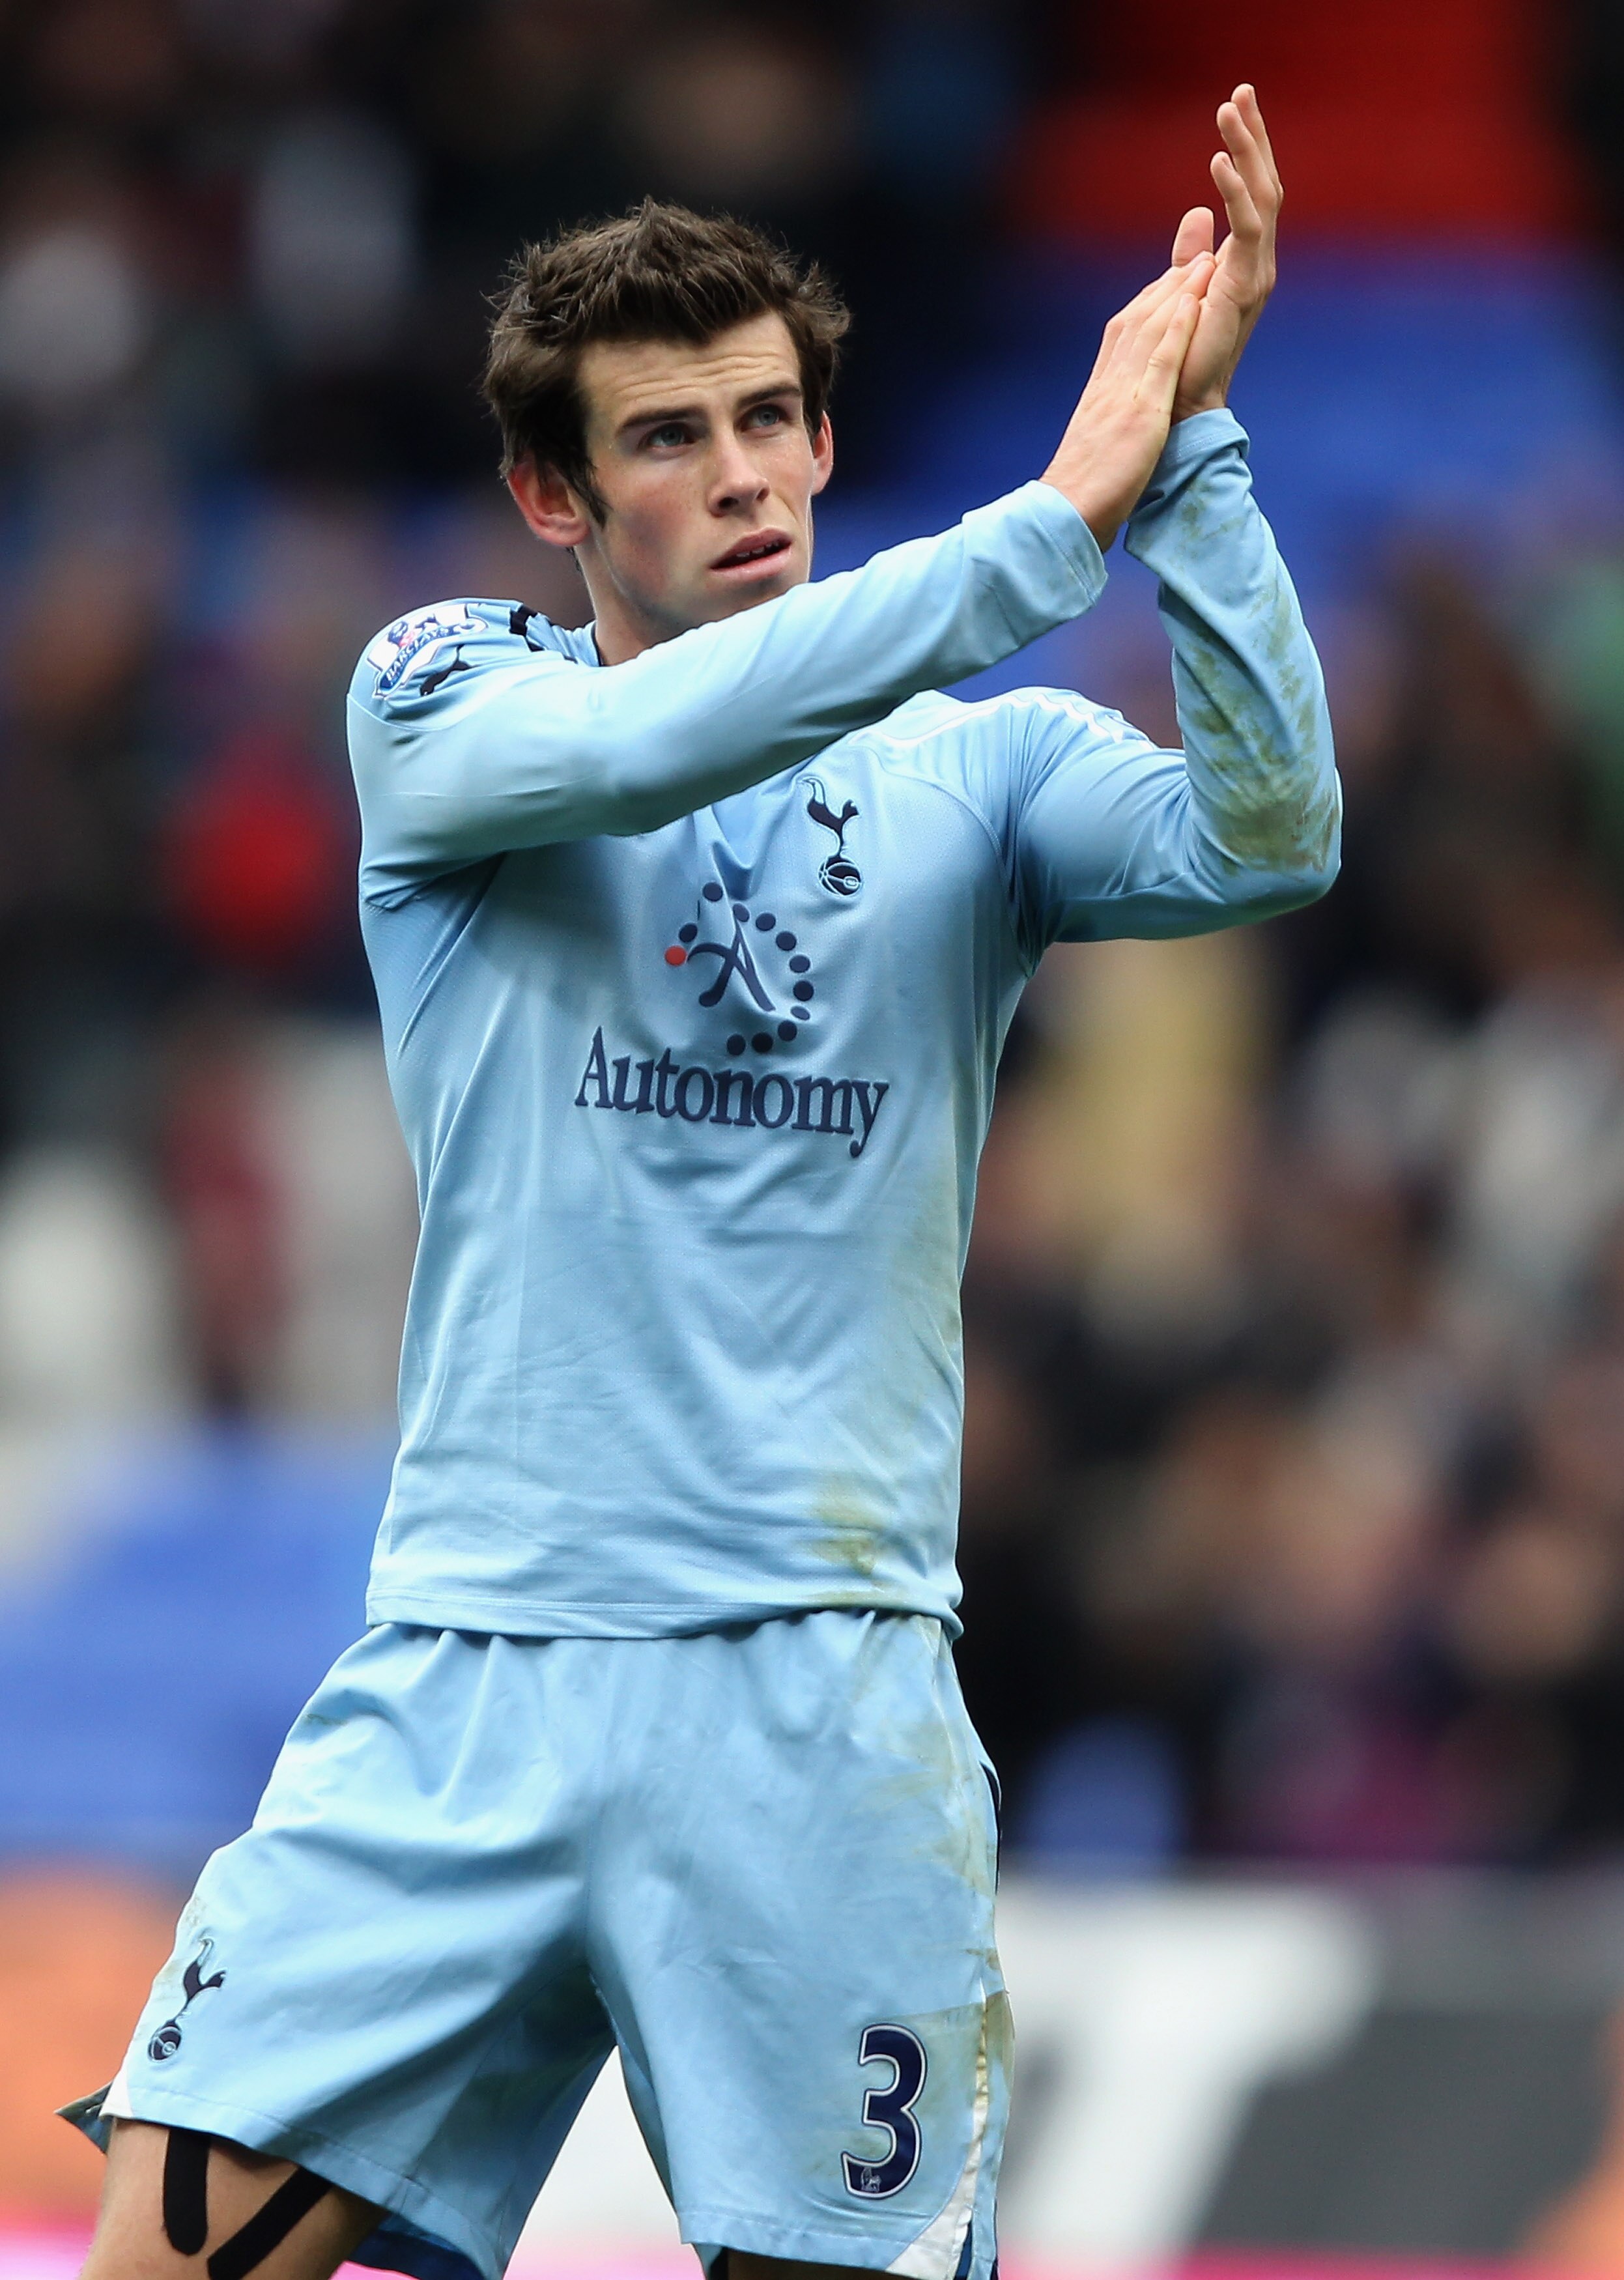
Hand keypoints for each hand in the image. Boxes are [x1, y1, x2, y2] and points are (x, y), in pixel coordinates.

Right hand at [1040, 252, 1214, 551]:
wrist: (1065, 516)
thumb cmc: (1081, 496)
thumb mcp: (1099, 452)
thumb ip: (1111, 428)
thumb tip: (1117, 428)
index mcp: (1101, 393)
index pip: (1126, 337)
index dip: (1151, 305)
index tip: (1173, 281)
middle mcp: (1109, 384)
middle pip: (1139, 322)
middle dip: (1168, 285)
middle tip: (1197, 255)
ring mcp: (1123, 396)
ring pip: (1151, 329)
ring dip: (1179, 291)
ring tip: (1205, 260)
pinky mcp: (1139, 414)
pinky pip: (1160, 361)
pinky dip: (1177, 326)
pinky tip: (1194, 300)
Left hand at [1168, 84, 1280, 420]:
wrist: (1184, 403)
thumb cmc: (1183, 354)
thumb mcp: (1185, 288)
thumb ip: (1193, 253)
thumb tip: (1196, 215)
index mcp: (1245, 260)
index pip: (1253, 191)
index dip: (1247, 148)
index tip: (1236, 105)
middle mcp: (1259, 262)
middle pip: (1264, 183)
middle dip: (1253, 135)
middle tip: (1241, 89)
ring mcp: (1257, 274)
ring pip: (1261, 196)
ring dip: (1246, 150)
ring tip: (1230, 109)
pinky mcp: (1245, 287)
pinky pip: (1247, 227)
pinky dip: (1235, 191)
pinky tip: (1218, 161)